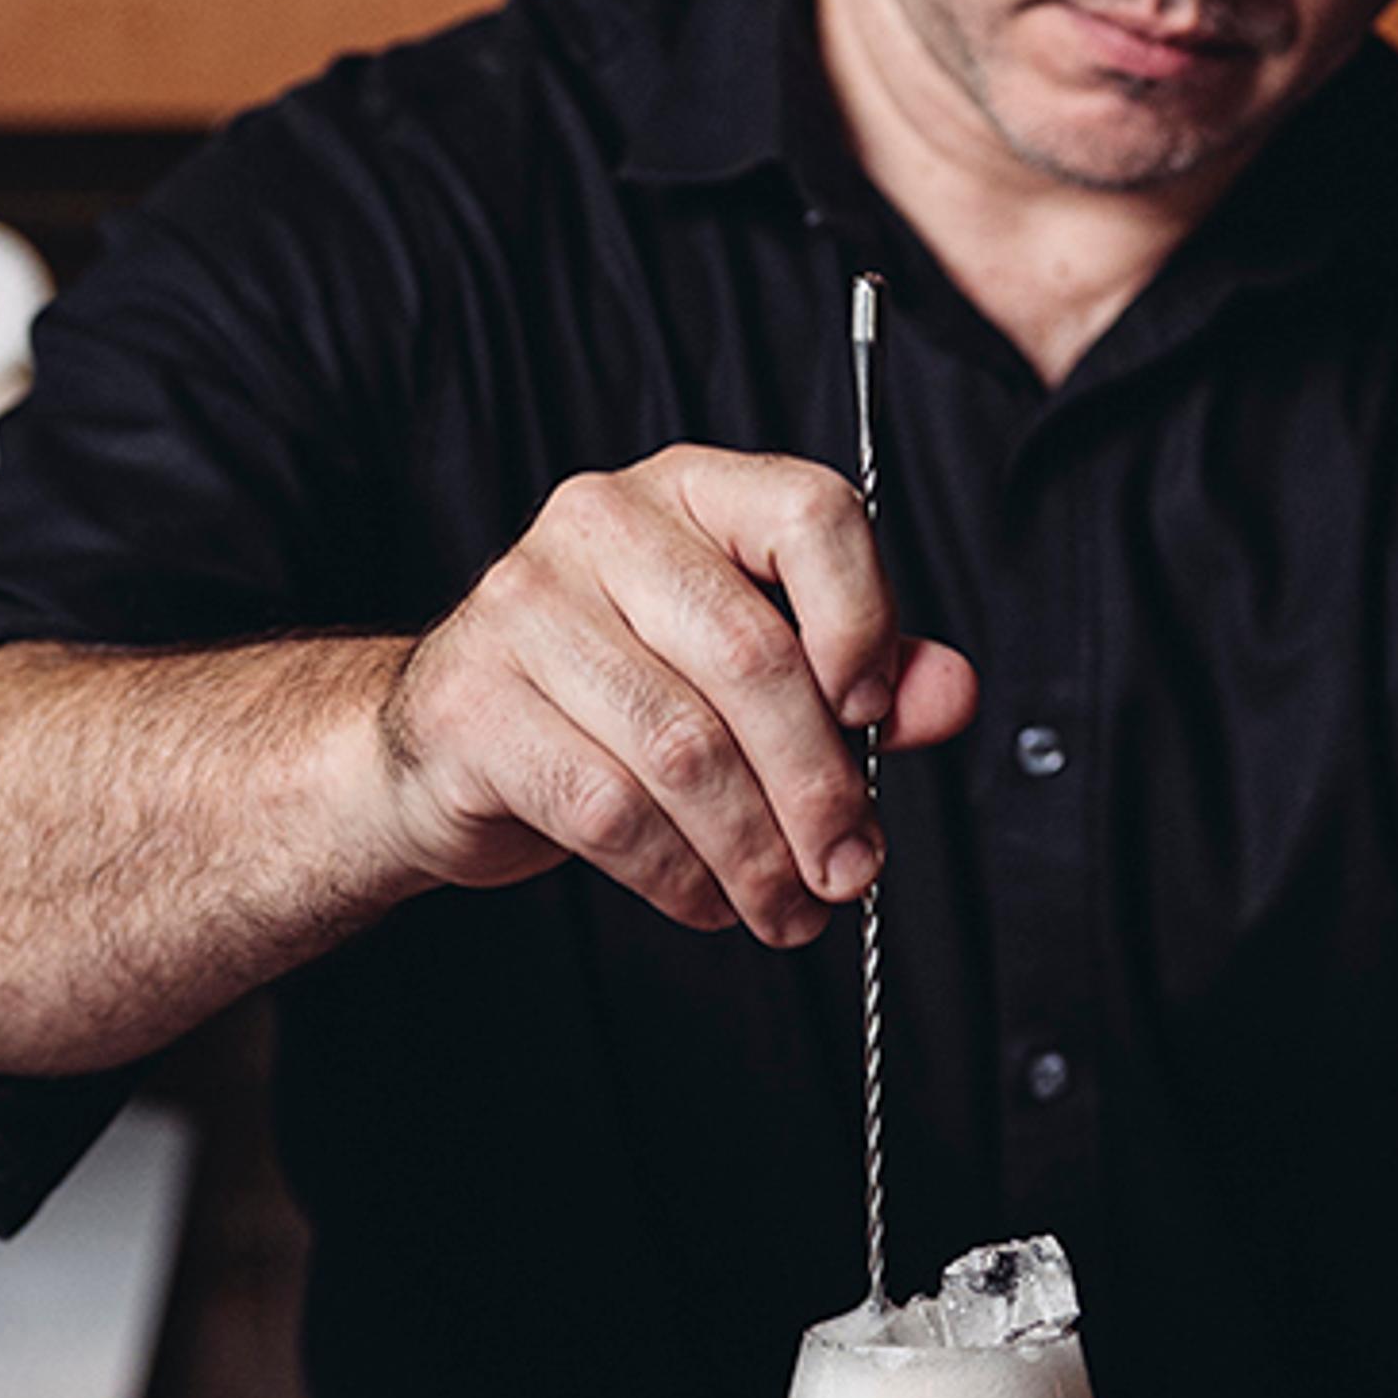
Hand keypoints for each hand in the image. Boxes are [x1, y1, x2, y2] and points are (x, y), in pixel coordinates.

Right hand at [375, 446, 977, 948]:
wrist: (449, 741)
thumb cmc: (613, 694)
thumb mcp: (745, 667)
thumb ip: (858, 674)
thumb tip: (948, 695)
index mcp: (690, 491)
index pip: (809, 513)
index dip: (863, 619)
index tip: (876, 716)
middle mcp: (602, 524)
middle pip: (750, 655)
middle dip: (817, 788)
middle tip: (849, 869)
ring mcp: (523, 607)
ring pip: (682, 748)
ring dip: (755, 852)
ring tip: (787, 906)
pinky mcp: (473, 705)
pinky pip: (607, 808)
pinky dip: (677, 875)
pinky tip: (707, 900)